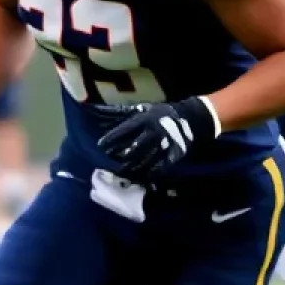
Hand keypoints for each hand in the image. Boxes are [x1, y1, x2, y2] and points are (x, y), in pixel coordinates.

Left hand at [95, 96, 218, 181]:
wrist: (189, 119)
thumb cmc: (159, 113)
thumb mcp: (141, 109)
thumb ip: (120, 112)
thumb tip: (94, 108)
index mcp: (145, 120)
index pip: (124, 131)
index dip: (111, 139)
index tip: (100, 145)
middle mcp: (153, 133)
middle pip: (134, 148)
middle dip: (120, 155)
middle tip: (110, 160)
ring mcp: (164, 145)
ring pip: (145, 160)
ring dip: (132, 167)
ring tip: (122, 171)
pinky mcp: (173, 155)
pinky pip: (159, 167)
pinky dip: (149, 173)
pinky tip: (140, 176)